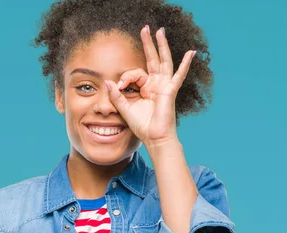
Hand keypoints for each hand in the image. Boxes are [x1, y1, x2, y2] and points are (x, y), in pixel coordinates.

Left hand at [104, 25, 195, 147]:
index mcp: (145, 88)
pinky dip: (185, 64)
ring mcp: (164, 86)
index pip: (135, 73)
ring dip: (162, 46)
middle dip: (148, 44)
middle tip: (145, 29)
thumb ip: (116, 95)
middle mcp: (155, 84)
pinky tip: (190, 53)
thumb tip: (107, 81)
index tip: (119, 86)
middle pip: (152, 59)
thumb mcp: (124, 108)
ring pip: (163, 62)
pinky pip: (178, 76)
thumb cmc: (141, 125)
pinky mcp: (169, 91)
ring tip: (160, 31)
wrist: (153, 137)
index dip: (125, 77)